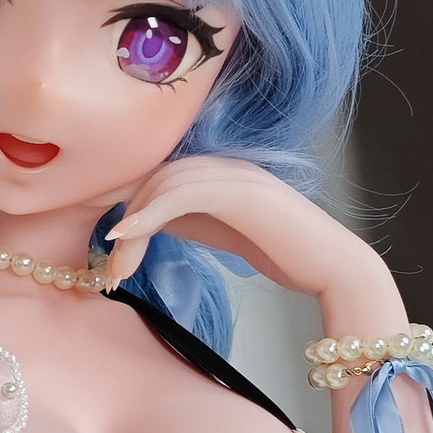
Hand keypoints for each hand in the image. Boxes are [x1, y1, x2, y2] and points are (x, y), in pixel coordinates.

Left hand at [104, 156, 386, 296]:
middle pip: (148, 177)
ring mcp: (231, 171)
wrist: (331, 265)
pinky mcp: (238, 189)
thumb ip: (182, 217)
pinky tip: (125, 237)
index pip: (152, 173)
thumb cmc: (280, 250)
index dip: (118, 202)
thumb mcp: (217, 229)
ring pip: (159, 185)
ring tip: (117, 272)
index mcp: (214, 167)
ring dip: (130, 230)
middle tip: (107, 271)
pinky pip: (178, 194)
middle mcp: (220, 161)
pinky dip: (147, 215)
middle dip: (119, 221)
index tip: (100, 243)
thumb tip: (138, 221)